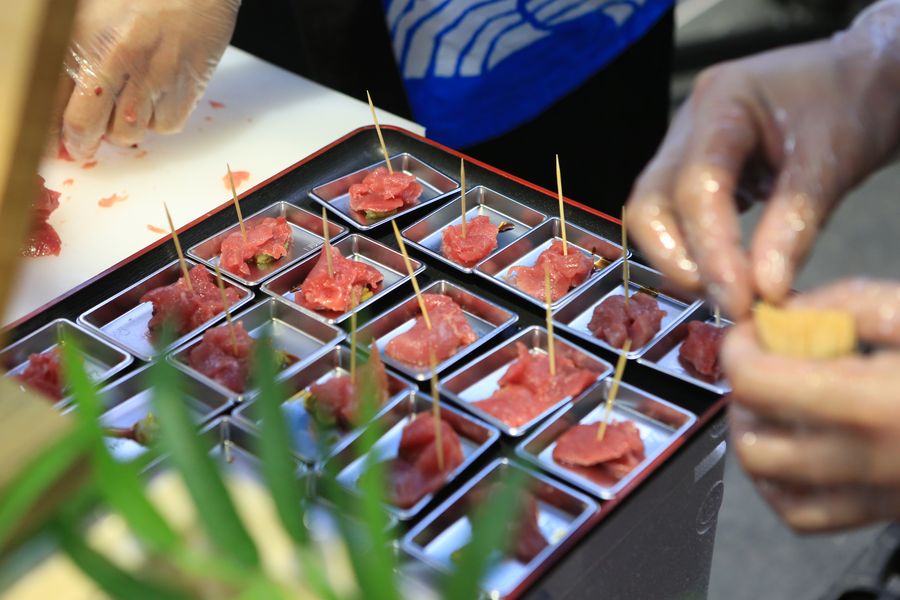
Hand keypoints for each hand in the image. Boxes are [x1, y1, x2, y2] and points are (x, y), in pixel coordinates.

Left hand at [54, 0, 239, 158]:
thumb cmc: (142, 0)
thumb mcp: (90, 17)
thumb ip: (72, 56)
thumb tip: (61, 101)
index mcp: (84, 41)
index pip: (54, 102)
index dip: (54, 131)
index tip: (59, 140)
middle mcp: (115, 61)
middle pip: (88, 126)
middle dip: (84, 143)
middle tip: (85, 145)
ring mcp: (152, 77)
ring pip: (129, 133)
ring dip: (124, 130)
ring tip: (126, 110)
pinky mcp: (184, 88)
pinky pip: (165, 126)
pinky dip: (159, 122)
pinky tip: (156, 101)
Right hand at [625, 2, 899, 317]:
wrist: (859, 77)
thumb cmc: (852, 102)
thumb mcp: (833, 159)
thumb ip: (796, 223)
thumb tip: (766, 290)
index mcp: (721, 103)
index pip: (697, 185)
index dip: (712, 249)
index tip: (739, 299)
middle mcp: (688, 126)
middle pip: (651, 203)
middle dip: (678, 259)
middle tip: (725, 301)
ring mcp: (685, 148)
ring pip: (655, 215)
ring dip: (683, 261)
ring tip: (729, 294)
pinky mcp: (695, 172)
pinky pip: (678, 218)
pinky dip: (697, 252)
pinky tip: (729, 275)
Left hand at [723, 278, 899, 531]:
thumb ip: (848, 305)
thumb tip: (784, 312)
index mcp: (872, 403)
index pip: (756, 383)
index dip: (738, 348)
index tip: (748, 330)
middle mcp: (867, 460)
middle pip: (752, 438)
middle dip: (742, 395)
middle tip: (761, 363)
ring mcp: (877, 496)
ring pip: (770, 483)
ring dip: (757, 436)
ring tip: (778, 401)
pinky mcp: (886, 513)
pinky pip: (805, 515)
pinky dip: (781, 483)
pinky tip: (797, 446)